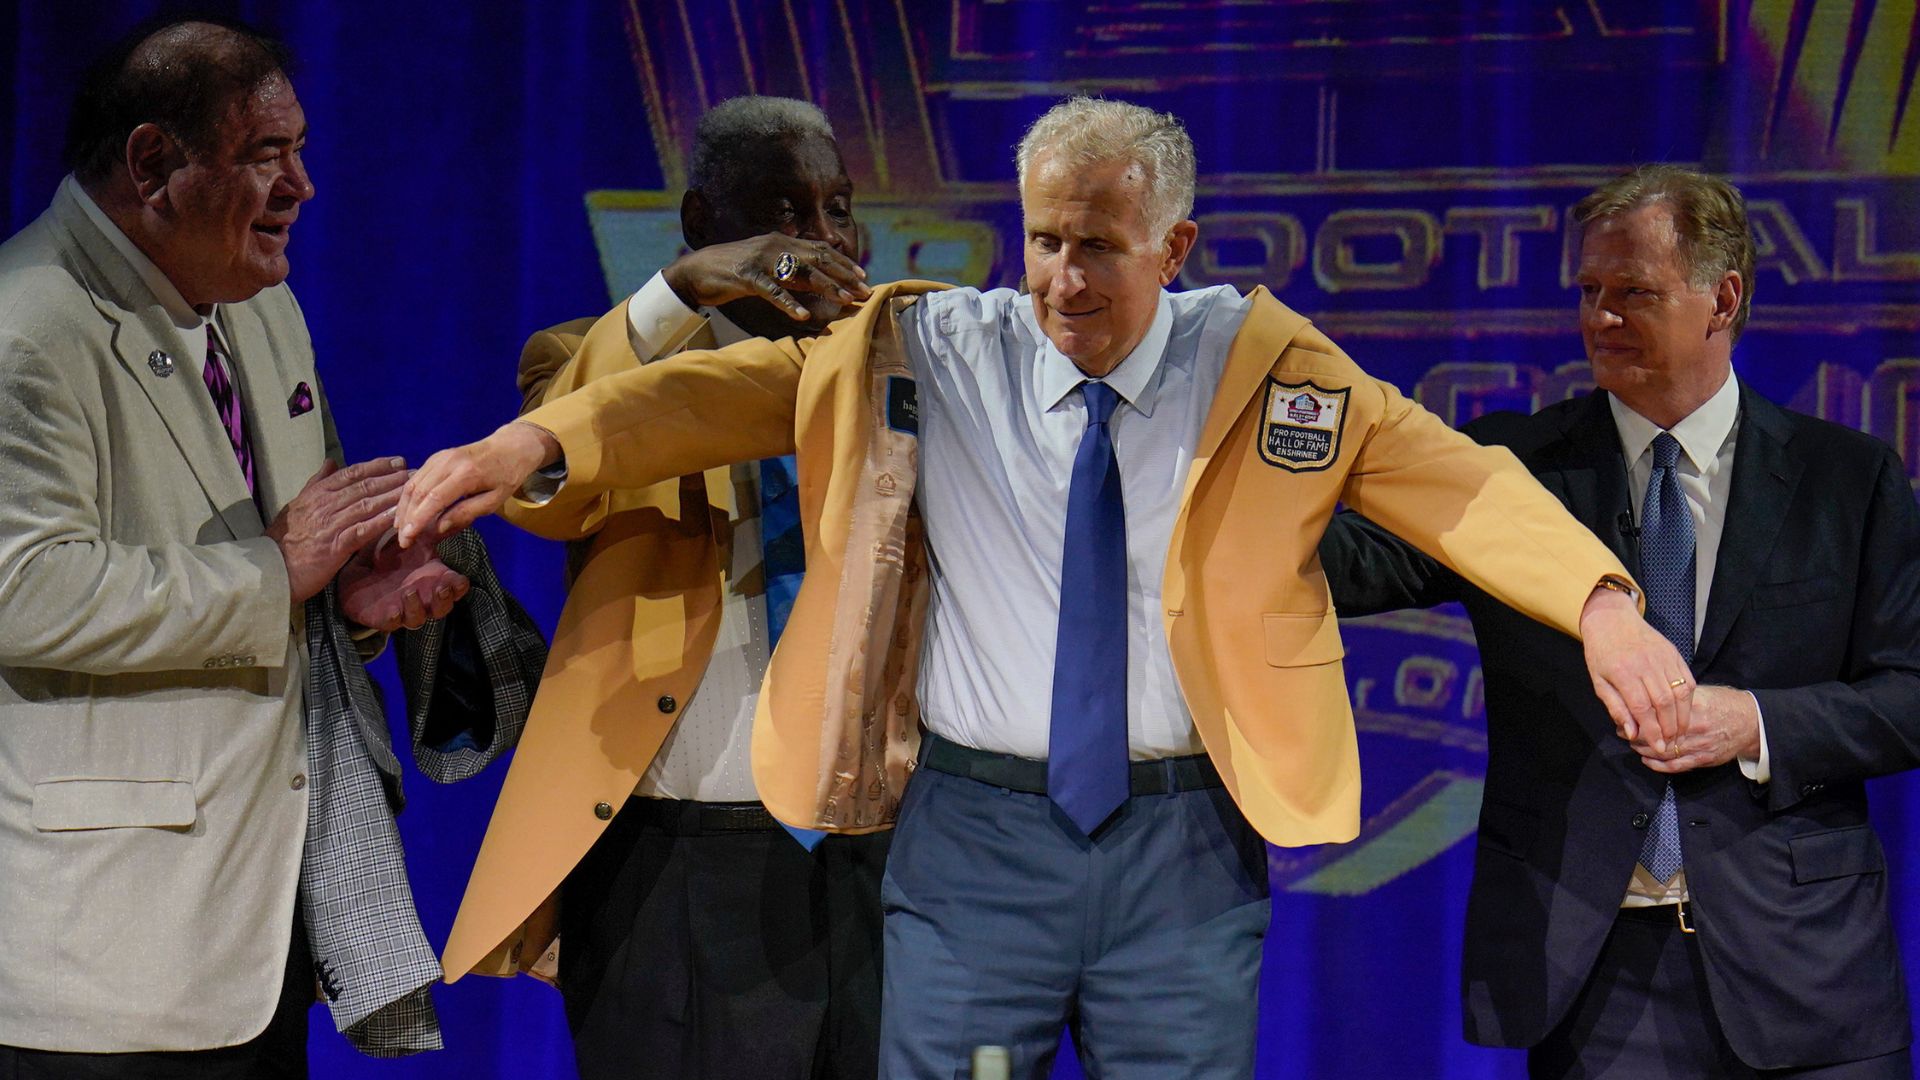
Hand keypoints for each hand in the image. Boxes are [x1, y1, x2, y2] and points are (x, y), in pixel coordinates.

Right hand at [267, 457, 408, 603]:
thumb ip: (316, 483)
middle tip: (415, 472)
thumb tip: (330, 462)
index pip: (352, 473)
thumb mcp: (297, 504)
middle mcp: (325, 504)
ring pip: (367, 504)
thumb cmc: (284, 538)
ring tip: (413, 489)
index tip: (398, 461)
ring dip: (392, 495)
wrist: (271, 567)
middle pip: (364, 486)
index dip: (377, 466)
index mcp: (317, 493)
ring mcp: (331, 524)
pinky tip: (399, 516)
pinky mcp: (336, 545)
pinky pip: (364, 529)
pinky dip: (382, 521)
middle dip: (392, 478)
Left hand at [338, 529, 470, 630]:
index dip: (459, 586)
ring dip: (418, 606)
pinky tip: (394, 609)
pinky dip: (395, 617)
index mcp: (433, 578)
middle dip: (445, 599)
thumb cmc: (388, 555)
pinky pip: (393, 623)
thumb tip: (451, 510)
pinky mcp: (384, 617)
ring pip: (420, 617)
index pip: (455, 587)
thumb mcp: (410, 540)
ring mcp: (405, 609)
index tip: (458, 579)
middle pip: (444, 607)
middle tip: (441, 588)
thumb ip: (430, 529)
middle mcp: (424, 597)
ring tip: (409, 591)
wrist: (354, 571)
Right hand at [396, 421, 558, 547]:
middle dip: (407, 518)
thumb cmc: (506, 477)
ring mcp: (440, 457)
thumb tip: (438, 527)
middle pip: (419, 492)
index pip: (434, 499)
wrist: (510, 446)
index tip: (407, 538)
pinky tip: (407, 511)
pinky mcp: (436, 456)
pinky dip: (409, 496)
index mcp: (466, 474)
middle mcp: (448, 462)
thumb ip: (466, 513)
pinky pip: (416, 477)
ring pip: (413, 484)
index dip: (418, 520)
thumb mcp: (494, 501)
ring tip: (400, 529)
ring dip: (404, 508)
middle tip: (403, 540)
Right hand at [662, 234, 869, 323]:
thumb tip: (820, 282)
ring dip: (825, 286)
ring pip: (800, 272)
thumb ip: (793, 272)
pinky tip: (802, 315)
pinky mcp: (746, 276)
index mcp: (782, 242)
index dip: (843, 263)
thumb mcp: (769, 268)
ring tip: (844, 300)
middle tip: (862, 291)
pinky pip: (772, 290)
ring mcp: (761, 260)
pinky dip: (788, 302)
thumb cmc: (736, 272)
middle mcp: (776, 246)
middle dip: (843, 275)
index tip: (863, 277)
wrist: (697, 271)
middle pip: (817, 259)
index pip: (820, 250)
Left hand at [1579, 584, 1692, 752]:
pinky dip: (1688, 698)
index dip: (1652, 731)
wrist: (1612, 619)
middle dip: (1670, 727)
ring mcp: (1662, 657)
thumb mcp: (1600, 682)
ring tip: (1679, 731)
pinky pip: (1687, 679)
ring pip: (1680, 692)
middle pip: (1664, 702)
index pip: (1642, 708)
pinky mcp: (1673, 653)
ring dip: (1682, 716)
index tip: (1660, 747)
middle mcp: (1645, 665)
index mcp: (1622, 673)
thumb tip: (1633, 733)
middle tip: (1672, 743)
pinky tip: (1685, 711)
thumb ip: (1617, 708)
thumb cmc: (1601, 653)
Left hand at [1633, 685, 1760, 773]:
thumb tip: (1649, 693)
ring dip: (1644, 749)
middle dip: (1637, 733)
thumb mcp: (1701, 692)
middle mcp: (1694, 728)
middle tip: (1623, 730)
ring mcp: (1699, 746)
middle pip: (1657, 734)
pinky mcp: (1704, 759)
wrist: (1751, 722)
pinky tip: (1646, 759)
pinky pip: (1677, 766)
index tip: (1626, 713)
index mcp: (1692, 707)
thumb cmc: (1723, 703)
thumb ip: (1676, 695)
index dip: (1639, 716)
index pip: (1658, 713)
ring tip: (1632, 742)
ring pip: (1664, 751)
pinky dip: (1658, 765)